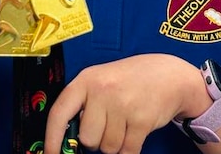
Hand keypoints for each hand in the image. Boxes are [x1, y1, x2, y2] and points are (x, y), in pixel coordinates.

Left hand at [45, 54, 208, 153]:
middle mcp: (102, 90)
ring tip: (125, 122)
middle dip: (98, 139)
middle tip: (109, 124)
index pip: (60, 113)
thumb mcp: (102, 81)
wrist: (169, 74)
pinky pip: (128, 151)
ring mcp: (122, 104)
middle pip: (88, 139)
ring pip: (108, 148)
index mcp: (86, 80)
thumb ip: (85, 104)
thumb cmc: (130, 81)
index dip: (52, 139)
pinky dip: (130, 149)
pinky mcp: (142, 120)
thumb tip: (69, 139)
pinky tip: (135, 131)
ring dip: (116, 144)